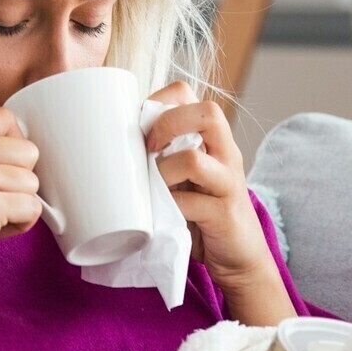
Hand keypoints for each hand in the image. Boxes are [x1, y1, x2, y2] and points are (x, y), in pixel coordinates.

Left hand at [146, 82, 294, 324]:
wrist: (241, 256)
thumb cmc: (203, 212)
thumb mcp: (186, 177)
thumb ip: (164, 158)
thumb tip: (110, 149)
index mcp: (213, 138)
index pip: (187, 93)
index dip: (158, 102)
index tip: (141, 129)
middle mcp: (226, 153)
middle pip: (207, 112)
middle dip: (167, 125)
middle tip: (148, 151)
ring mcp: (228, 182)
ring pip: (193, 158)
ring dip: (161, 172)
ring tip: (153, 189)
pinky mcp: (224, 213)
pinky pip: (190, 203)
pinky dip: (168, 208)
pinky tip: (161, 216)